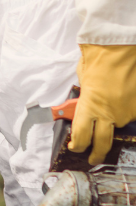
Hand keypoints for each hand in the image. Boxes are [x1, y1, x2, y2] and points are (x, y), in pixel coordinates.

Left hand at [68, 44, 135, 163]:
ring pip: (119, 125)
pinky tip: (122, 100)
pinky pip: (131, 114)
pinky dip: (126, 110)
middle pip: (102, 143)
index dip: (77, 145)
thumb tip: (84, 102)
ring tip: (109, 112)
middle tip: (93, 158)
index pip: (81, 135)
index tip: (75, 147)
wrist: (119, 48)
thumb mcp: (83, 78)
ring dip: (112, 122)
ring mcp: (127, 112)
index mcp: (90, 107)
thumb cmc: (98, 58)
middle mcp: (110, 114)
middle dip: (96, 153)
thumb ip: (85, 95)